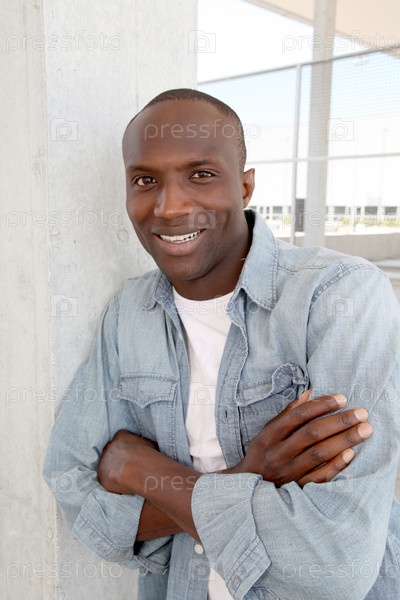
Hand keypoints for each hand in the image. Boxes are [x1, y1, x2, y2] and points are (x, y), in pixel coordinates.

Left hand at [98, 430, 157, 493]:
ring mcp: (103, 459)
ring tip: (126, 477)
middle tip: (128, 467)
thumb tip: (145, 449)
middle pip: (112, 452)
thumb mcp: (150, 444)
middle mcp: (109, 445)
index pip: (121, 440)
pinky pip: (106, 478)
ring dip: (114, 470)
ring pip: (108, 465)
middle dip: (118, 459)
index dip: (127, 449)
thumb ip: (142, 445)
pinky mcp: (101, 474)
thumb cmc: (148, 456)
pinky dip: (112, 481)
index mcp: (121, 435)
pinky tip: (122, 484)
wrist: (138, 469)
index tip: (132, 456)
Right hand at [228, 391, 372, 486]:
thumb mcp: (268, 431)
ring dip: (343, 441)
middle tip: (362, 413)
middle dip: (339, 422)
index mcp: (269, 435)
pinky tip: (350, 454)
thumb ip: (288, 413)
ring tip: (364, 430)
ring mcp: (288, 472)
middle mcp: (278, 453)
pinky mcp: (297, 488)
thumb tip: (310, 393)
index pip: (298, 416)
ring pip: (318, 454)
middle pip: (312, 434)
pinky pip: (319, 477)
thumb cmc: (263, 453)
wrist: (247, 487)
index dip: (321, 406)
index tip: (342, 399)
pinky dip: (335, 466)